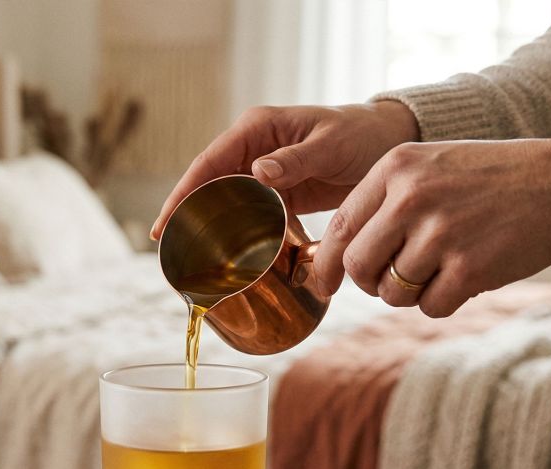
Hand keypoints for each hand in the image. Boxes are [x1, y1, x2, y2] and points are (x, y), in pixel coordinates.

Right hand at [150, 101, 418, 238]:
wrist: (385, 143)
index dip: (183, 193)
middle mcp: (253, 149)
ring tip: (190, 257)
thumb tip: (257, 172)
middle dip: (187, 214)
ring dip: (210, 226)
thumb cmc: (360, 135)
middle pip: (209, 184)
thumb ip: (295, 159)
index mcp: (257, 129)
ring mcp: (263, 172)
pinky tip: (230, 254)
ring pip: (226, 201)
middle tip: (170, 249)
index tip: (165, 223)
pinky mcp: (277, 192)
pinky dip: (240, 233)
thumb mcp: (330, 145)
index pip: (209, 162)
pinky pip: (250, 213)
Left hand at [315, 136, 550, 316]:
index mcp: (396, 168)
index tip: (322, 284)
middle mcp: (411, 198)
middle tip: (393, 279)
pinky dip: (442, 302)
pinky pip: (429, 307)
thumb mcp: (428, 169)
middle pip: (359, 267)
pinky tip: (464, 277)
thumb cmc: (489, 179)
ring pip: (391, 293)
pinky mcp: (468, 267)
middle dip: (370, 283)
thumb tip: (338, 260)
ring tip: (441, 268)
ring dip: (411, 293)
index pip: (340, 227)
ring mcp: (440, 233)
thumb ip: (382, 204)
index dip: (326, 264)